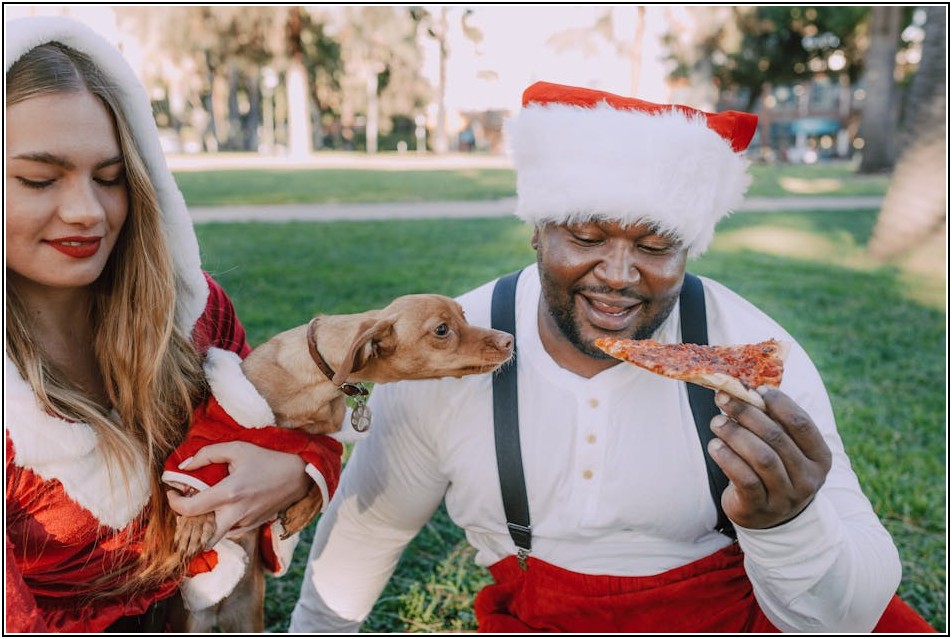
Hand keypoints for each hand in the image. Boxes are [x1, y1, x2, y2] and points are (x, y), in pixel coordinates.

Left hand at [166, 441, 310, 547]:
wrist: (298, 475)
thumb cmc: (268, 459)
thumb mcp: (237, 448)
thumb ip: (207, 454)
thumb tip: (184, 465)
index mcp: (229, 494)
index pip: (189, 509)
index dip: (174, 502)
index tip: (172, 492)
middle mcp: (236, 514)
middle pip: (200, 538)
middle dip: (187, 527)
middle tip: (186, 509)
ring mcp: (245, 524)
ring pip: (215, 537)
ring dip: (203, 527)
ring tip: (202, 509)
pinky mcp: (253, 527)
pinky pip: (229, 532)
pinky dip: (219, 525)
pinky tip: (221, 509)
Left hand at [707, 387, 832, 529]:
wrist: (770, 517)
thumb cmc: (775, 469)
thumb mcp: (783, 448)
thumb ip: (772, 421)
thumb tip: (743, 387)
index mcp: (819, 457)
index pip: (801, 423)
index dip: (777, 402)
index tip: (754, 388)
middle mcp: (808, 478)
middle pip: (776, 438)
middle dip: (747, 414)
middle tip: (723, 399)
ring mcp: (786, 496)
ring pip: (761, 458)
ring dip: (735, 434)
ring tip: (717, 422)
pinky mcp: (760, 508)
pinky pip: (744, 479)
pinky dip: (727, 458)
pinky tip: (715, 446)